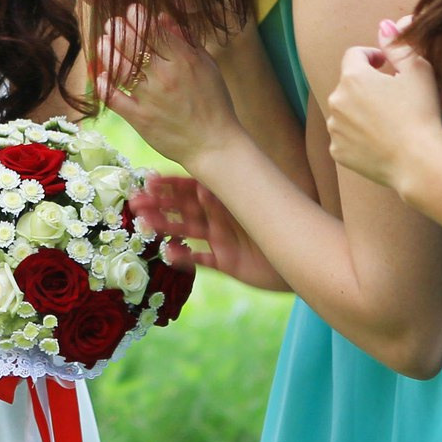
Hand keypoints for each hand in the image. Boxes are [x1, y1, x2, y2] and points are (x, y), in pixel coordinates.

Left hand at [94, 7, 236, 164]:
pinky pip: (115, 99)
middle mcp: (165, 76)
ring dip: (108, 52)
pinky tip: (100, 76)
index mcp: (184, 61)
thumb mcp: (207, 66)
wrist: (215, 145)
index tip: (131, 11)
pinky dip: (104, 86)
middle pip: (133, 46)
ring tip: (103, 42)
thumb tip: (162, 18)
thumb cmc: (214, 103)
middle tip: (112, 23)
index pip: (154, 31)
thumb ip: (185, 40)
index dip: (138, 18)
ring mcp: (150, 98)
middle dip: (119, 29)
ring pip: (120, 68)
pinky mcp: (140, 119)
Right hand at [130, 173, 288, 291]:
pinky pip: (201, 259)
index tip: (149, 179)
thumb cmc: (286, 224)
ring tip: (144, 224)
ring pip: (187, 231)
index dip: (170, 184)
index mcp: (228, 198)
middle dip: (159, 204)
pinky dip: (185, 258)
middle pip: (184, 208)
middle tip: (135, 202)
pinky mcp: (226, 262)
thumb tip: (202, 187)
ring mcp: (221, 239)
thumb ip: (230, 198)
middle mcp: (221, 217)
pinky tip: (168, 254)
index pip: (193, 187)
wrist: (306, 257)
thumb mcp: (256, 205)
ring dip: (165, 227)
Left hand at [325, 14, 441, 192]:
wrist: (418, 162)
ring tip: (386, 120)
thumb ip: (398, 45)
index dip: (372, 57)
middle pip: (349, 84)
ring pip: (345, 110)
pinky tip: (379, 140)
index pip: (355, 55)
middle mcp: (336, 100)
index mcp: (353, 77)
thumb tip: (384, 25)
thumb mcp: (418, 71)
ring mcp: (334, 128)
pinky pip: (344, 137)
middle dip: (366, 85)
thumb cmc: (421, 113)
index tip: (386, 66)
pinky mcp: (337, 151)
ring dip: (360, 110)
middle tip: (392, 97)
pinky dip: (357, 135)